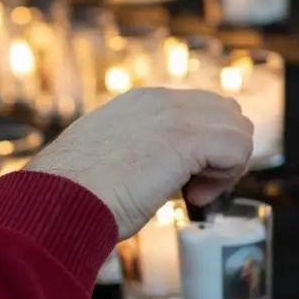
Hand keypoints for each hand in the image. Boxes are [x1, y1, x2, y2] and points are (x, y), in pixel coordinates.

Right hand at [25, 88, 256, 236]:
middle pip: (228, 113)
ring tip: (192, 192)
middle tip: (194, 187)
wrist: (59, 199)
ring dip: (226, 167)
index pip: (202, 109)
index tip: (183, 180)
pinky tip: (193, 195)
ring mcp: (174, 115)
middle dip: (222, 153)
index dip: (205, 148)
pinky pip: (237, 149)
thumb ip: (141, 152)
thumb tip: (169, 174)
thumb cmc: (76, 193)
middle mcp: (160, 100)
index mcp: (141, 102)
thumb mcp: (111, 159)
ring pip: (239, 129)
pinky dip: (225, 178)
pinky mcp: (186, 138)